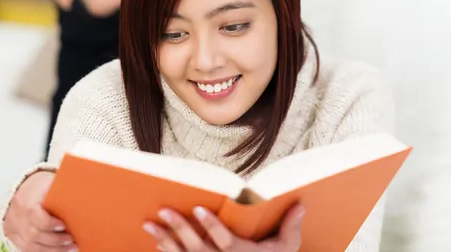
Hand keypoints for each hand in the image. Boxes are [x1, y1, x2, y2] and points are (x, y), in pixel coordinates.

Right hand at [3, 170, 76, 250]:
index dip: (49, 223)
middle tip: (72, 240)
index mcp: (27, 199)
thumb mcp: (51, 183)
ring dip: (53, 249)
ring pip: (31, 245)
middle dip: (56, 241)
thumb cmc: (43, 185)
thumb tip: (88, 192)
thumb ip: (64, 189)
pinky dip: (45, 251)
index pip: (34, 214)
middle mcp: (18, 215)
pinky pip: (28, 249)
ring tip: (71, 248)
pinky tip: (59, 250)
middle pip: (34, 234)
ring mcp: (15, 227)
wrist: (23, 187)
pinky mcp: (14, 236)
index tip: (64, 225)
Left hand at [143, 204, 304, 251]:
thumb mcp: (286, 250)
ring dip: (165, 240)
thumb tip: (301, 204)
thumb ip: (291, 229)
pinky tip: (156, 242)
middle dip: (179, 229)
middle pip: (198, 248)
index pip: (225, 242)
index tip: (198, 210)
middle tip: (163, 210)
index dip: (212, 226)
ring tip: (149, 224)